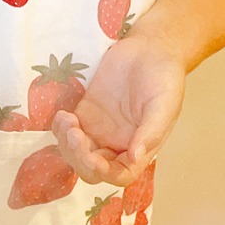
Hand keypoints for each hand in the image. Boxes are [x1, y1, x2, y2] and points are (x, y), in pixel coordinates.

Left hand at [51, 35, 185, 186]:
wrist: (151, 48)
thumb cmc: (164, 77)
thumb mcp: (164, 104)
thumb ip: (150, 132)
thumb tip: (134, 158)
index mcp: (140, 148)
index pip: (119, 175)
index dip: (104, 173)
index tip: (93, 159)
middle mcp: (117, 144)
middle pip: (91, 168)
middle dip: (79, 158)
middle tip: (75, 134)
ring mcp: (98, 130)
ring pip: (74, 152)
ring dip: (66, 144)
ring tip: (68, 120)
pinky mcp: (84, 113)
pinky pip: (65, 131)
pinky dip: (59, 128)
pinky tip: (63, 115)